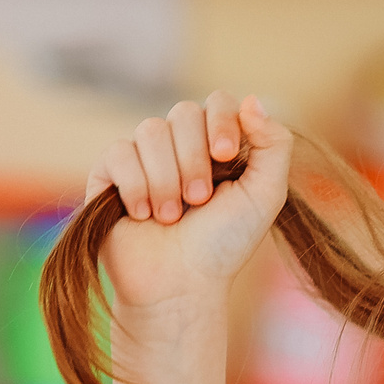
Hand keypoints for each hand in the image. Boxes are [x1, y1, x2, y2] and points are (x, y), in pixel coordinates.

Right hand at [87, 91, 291, 308]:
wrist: (180, 283)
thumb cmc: (225, 244)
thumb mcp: (265, 195)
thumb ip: (274, 146)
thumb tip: (253, 100)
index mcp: (217, 146)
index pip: (217, 102)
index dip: (221, 121)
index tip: (225, 155)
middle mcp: (180, 146)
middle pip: (183, 113)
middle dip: (195, 159)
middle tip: (199, 201)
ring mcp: (144, 157)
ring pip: (150, 131)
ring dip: (166, 179)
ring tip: (171, 216)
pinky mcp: (109, 173)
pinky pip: (118, 153)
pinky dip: (135, 185)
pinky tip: (143, 214)